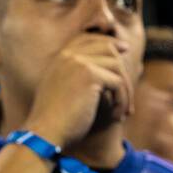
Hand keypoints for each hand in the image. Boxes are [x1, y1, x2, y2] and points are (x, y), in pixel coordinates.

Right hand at [23, 32, 136, 148]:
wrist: (44, 134)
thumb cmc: (54, 121)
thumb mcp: (61, 91)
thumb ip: (76, 76)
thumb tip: (103, 69)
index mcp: (59, 58)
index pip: (89, 39)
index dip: (109, 42)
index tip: (124, 50)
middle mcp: (68, 56)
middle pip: (107, 47)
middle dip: (122, 68)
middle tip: (129, 93)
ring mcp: (79, 63)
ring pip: (117, 67)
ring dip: (125, 91)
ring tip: (122, 111)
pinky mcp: (90, 75)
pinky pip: (118, 83)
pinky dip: (122, 101)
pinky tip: (117, 116)